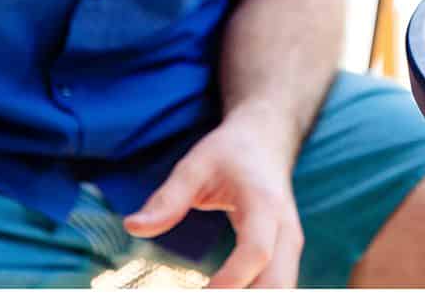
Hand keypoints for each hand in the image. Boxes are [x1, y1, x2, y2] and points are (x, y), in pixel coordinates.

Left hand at [124, 104, 304, 287]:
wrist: (267, 141)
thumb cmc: (230, 152)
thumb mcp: (196, 165)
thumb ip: (168, 198)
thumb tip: (133, 227)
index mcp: (264, 204)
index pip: (256, 251)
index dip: (230, 280)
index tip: (199, 294)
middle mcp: (285, 228)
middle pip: (280, 283)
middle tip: (202, 298)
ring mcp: (291, 244)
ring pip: (284, 289)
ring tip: (208, 294)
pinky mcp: (286, 254)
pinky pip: (278, 287)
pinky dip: (254, 296)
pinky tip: (221, 293)